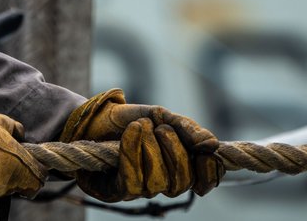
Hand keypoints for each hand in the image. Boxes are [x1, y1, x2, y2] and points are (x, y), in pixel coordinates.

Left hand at [61, 89, 222, 201]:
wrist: (94, 117)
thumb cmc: (130, 119)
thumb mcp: (161, 116)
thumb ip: (187, 128)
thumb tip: (213, 145)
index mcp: (179, 166)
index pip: (204, 180)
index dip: (209, 171)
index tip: (205, 152)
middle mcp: (162, 181)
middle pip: (182, 181)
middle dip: (175, 150)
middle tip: (160, 128)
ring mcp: (141, 188)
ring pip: (159, 182)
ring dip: (151, 148)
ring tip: (140, 126)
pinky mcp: (117, 191)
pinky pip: (133, 181)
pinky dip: (133, 151)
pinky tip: (131, 132)